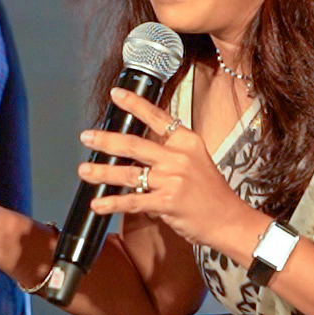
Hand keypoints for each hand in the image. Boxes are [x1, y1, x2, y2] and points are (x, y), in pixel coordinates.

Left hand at [80, 88, 257, 249]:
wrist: (229, 220)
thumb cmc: (210, 192)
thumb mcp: (196, 161)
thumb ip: (169, 152)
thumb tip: (138, 151)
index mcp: (187, 141)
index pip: (156, 117)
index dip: (134, 104)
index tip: (116, 94)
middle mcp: (178, 157)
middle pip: (134, 145)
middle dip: (106, 140)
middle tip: (86, 137)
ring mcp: (172, 180)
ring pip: (129, 173)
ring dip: (102, 173)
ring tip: (84, 171)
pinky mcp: (167, 203)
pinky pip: (133, 201)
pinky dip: (112, 204)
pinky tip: (97, 204)